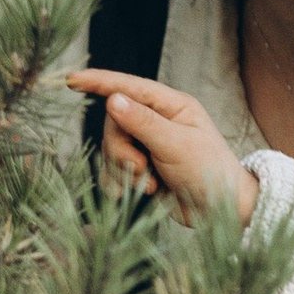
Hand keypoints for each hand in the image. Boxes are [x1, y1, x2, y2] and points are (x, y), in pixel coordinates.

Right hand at [64, 67, 257, 221]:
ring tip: (150, 184)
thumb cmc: (210, 172)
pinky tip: (143, 193)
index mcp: (171, 105)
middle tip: (142, 169)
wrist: (221, 212)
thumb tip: (112, 100)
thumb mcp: (177, 145)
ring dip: (125, 171)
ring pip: (110, 150)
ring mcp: (147, 146)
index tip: (71, 81)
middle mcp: (156, 122)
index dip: (99, 82)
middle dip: (121, 150)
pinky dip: (121, 184)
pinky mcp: (140, 170)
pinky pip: (112, 172)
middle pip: (113, 125)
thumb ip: (143, 123)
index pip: (129, 87)